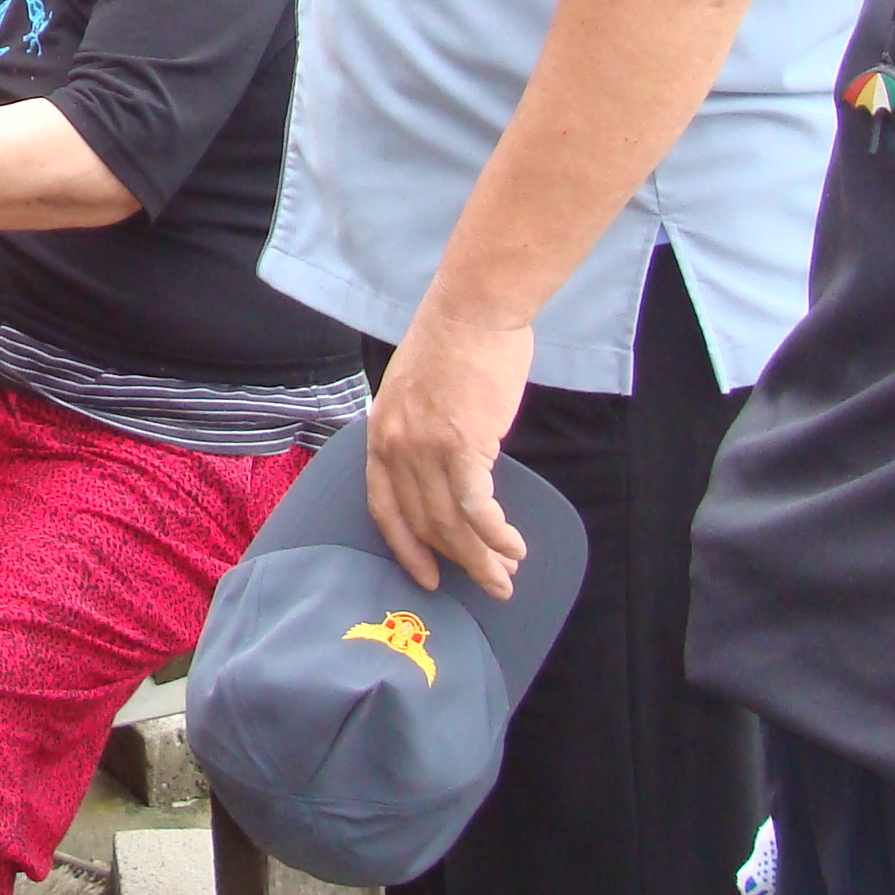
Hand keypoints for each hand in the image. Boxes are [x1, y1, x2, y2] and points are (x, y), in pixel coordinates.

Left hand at [362, 302, 536, 596]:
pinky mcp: (462, 444)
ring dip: (483, 557)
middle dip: (458, 561)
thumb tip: (444, 474)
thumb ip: (420, 436)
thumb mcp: (414, 394)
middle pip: (424, 524)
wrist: (473, 310)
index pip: (384, 509)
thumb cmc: (453, 345)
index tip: (426, 575)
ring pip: (451, 523)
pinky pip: (476, 507)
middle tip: (489, 584)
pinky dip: (496, 534)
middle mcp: (396, 447)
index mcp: (380, 435)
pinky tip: (514, 547)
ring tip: (507, 575)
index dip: (406, 549)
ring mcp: (426, 447)